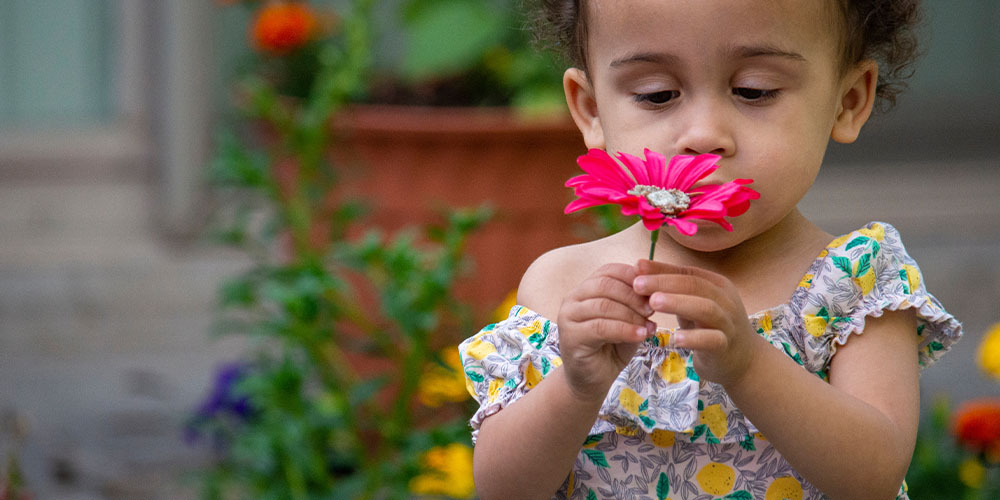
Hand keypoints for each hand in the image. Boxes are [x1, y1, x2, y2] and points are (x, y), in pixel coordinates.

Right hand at [557, 263, 655, 401]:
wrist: (593, 379)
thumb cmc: (612, 347)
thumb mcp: (629, 320)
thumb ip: (636, 304)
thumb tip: (654, 289)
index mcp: (586, 289)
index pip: (609, 271)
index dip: (632, 276)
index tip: (654, 289)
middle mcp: (573, 298)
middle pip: (605, 285)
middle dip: (633, 296)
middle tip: (653, 309)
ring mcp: (568, 316)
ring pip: (603, 305)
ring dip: (631, 315)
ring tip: (650, 326)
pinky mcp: (570, 336)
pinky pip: (601, 327)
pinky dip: (624, 330)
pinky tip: (641, 335)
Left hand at [632, 259, 759, 386]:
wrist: (743, 360)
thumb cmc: (710, 327)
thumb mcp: (693, 304)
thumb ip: (672, 289)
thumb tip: (640, 268)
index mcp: (716, 285)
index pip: (687, 272)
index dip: (662, 269)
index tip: (636, 266)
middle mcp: (725, 300)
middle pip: (695, 285)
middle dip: (664, 283)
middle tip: (637, 284)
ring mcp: (728, 323)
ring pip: (705, 308)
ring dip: (678, 303)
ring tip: (653, 302)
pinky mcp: (726, 346)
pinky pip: (712, 340)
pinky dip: (694, 338)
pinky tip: (675, 339)